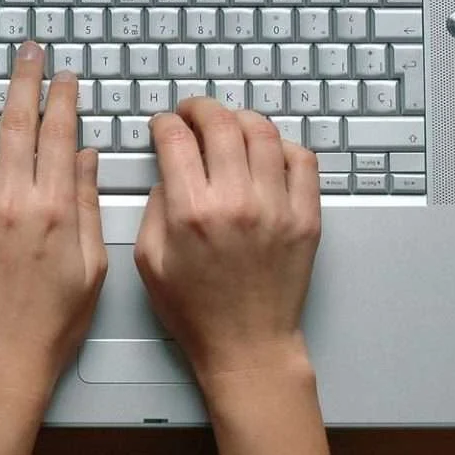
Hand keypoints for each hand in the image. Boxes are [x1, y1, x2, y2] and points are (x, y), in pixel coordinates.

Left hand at [0, 41, 107, 412]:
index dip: (63, 97)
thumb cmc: (51, 324)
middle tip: (27, 53)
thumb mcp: (91, 265)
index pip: (59, 134)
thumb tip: (84, 157)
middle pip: (16, 124)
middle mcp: (11, 203)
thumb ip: (86, 205)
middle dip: (24, 80)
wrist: (2, 363)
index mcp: (54, 209)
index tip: (64, 77)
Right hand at [135, 98, 321, 386]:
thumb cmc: (197, 311)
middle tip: (192, 113)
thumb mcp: (148, 261)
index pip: (176, 139)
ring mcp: (276, 208)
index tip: (163, 124)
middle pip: (220, 123)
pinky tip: (266, 152)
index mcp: (191, 214)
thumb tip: (168, 170)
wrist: (247, 346)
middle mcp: (236, 203)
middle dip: (200, 108)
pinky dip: (283, 145)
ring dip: (240, 119)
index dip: (165, 122)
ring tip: (229, 126)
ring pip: (263, 132)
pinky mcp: (305, 218)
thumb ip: (154, 207)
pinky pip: (302, 159)